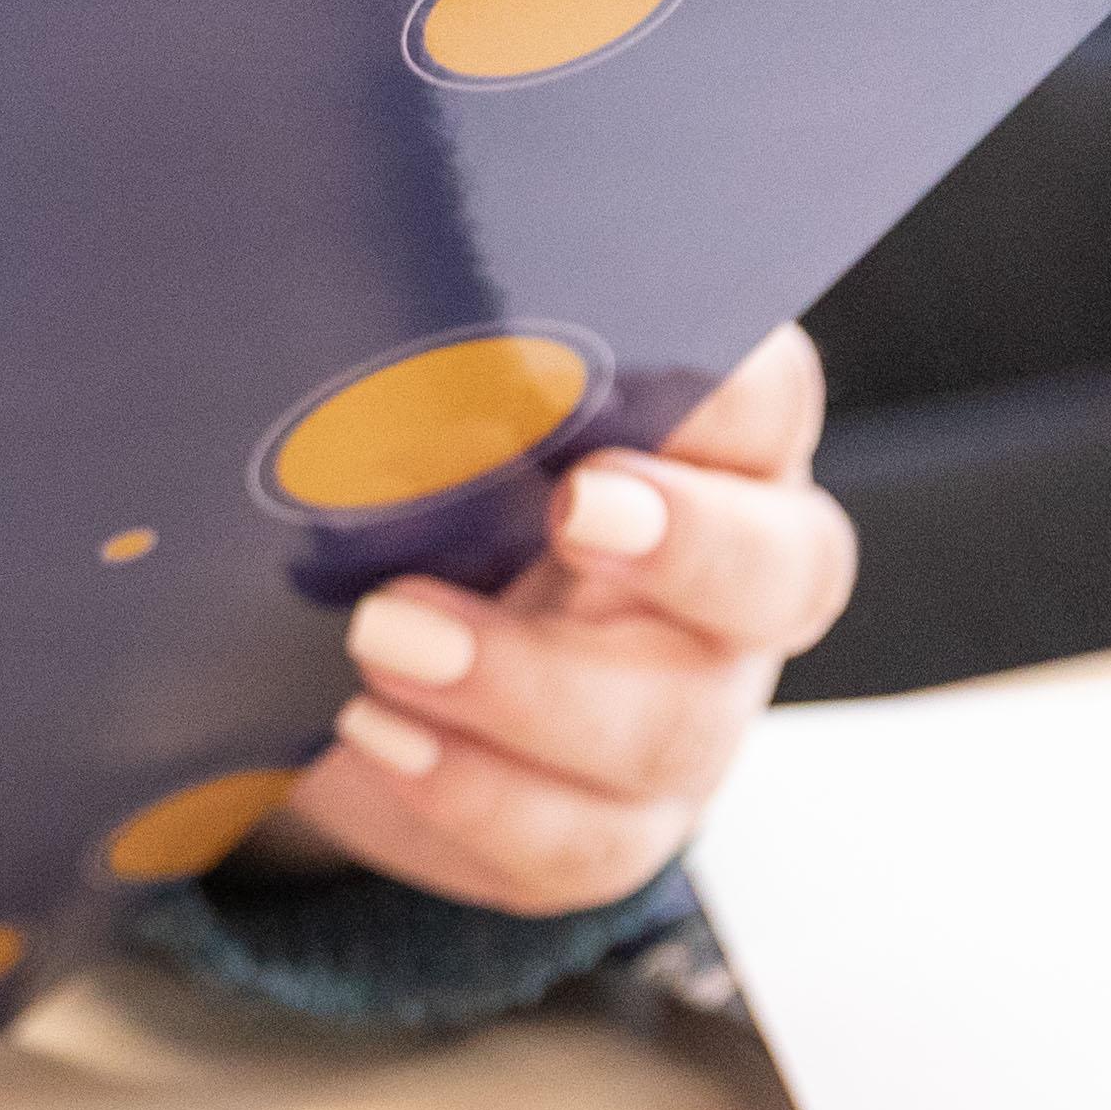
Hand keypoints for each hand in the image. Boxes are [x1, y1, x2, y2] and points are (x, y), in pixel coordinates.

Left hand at [262, 329, 853, 914]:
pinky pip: (576, 842)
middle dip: (686, 544)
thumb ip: (438, 352)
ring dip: (527, 687)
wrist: (330, 661)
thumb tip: (356, 267)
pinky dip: (471, 793)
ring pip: (669, 726)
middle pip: (780, 570)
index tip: (620, 370)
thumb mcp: (417, 404)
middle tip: (575, 510)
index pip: (766, 398)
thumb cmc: (402, 483)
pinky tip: (374, 733)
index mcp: (707, 446)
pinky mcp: (608, 829)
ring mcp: (684, 717)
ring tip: (385, 636)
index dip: (724, 389)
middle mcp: (728, 582)